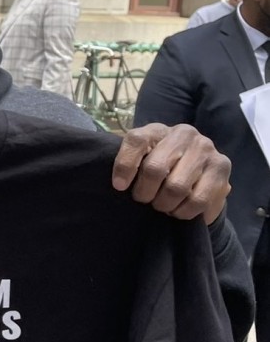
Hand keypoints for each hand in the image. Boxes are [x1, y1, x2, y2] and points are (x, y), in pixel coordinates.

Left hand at [111, 123, 230, 224]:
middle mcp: (184, 134)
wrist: (196, 168)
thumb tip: (121, 184)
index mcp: (157, 129)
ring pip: (177, 188)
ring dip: (165, 205)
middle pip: (155, 169)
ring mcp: (206, 149)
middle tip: (146, 200)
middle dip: (145, 193)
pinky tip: (180, 210)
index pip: (136, 141)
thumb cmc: (158, 165)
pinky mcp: (222, 167)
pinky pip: (198, 200)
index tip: (119, 187)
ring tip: (163, 205)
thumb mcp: (140, 159)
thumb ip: (130, 163)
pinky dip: (184, 211)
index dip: (124, 166)